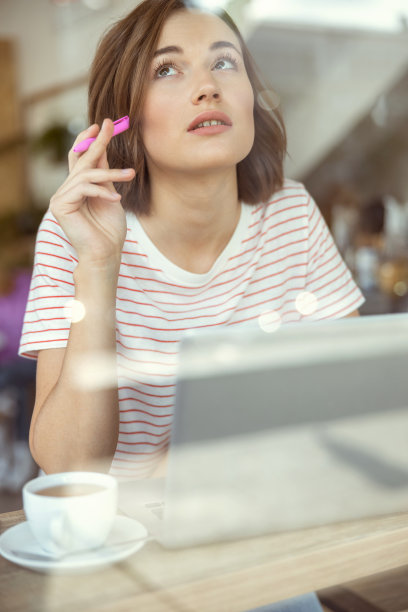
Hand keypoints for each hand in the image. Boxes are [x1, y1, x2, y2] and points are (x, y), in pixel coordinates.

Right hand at [49, 119, 134, 266]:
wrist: (106, 254)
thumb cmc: (109, 230)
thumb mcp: (110, 195)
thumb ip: (104, 175)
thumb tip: (102, 149)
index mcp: (78, 188)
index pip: (81, 158)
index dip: (89, 140)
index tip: (103, 124)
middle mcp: (66, 190)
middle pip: (80, 160)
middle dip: (97, 142)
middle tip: (109, 125)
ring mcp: (61, 197)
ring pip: (86, 174)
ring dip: (111, 173)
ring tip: (130, 174)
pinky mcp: (60, 205)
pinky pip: (83, 188)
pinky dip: (102, 192)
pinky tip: (116, 200)